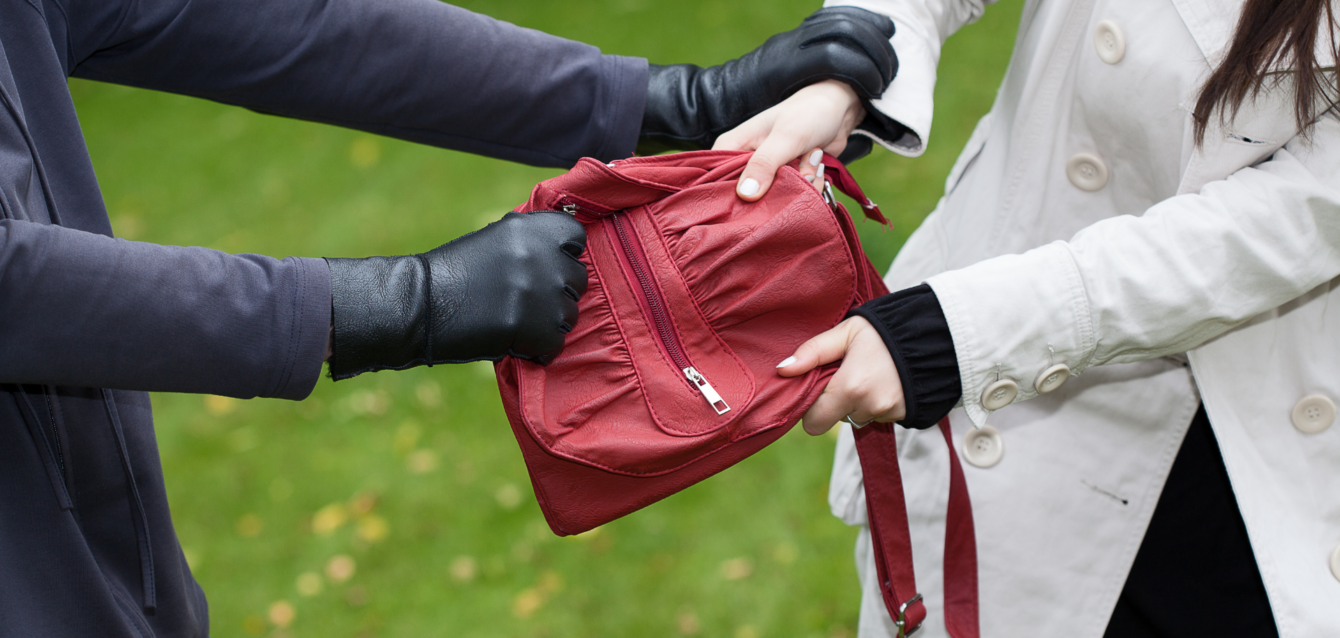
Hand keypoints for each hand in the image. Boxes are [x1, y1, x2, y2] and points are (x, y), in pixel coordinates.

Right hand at [325, 212, 587, 378]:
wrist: (418, 305)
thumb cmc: (454, 273)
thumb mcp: (496, 240)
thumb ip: (533, 242)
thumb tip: (568, 249)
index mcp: (531, 228)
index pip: (576, 238)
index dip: (565, 255)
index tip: (548, 266)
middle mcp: (541, 256)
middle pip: (578, 280)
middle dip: (557, 293)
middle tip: (525, 301)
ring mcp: (539, 294)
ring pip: (569, 315)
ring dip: (548, 323)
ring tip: (516, 322)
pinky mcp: (532, 329)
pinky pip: (554, 345)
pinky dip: (537, 350)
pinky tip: (513, 342)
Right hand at [713, 79, 864, 199]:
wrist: (838, 111)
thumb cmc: (807, 113)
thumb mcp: (786, 136)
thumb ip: (765, 164)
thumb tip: (745, 195)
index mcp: (732, 147)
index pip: (716, 179)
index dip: (731, 195)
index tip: (756, 200)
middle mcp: (744, 164)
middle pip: (747, 198)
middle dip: (779, 191)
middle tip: (799, 173)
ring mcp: (766, 175)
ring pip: (776, 200)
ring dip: (802, 186)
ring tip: (812, 162)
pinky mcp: (785, 181)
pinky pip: (794, 197)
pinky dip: (811, 187)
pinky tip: (817, 168)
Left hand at [776, 316, 904, 434]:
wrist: (934, 335)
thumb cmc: (884, 331)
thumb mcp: (846, 332)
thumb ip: (813, 352)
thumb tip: (782, 370)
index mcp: (849, 388)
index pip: (814, 422)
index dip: (812, 407)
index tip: (820, 387)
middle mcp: (868, 407)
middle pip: (835, 420)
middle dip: (834, 404)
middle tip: (845, 376)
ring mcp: (887, 414)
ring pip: (856, 417)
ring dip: (856, 402)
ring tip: (868, 375)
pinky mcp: (901, 416)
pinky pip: (876, 416)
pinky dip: (875, 403)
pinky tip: (883, 382)